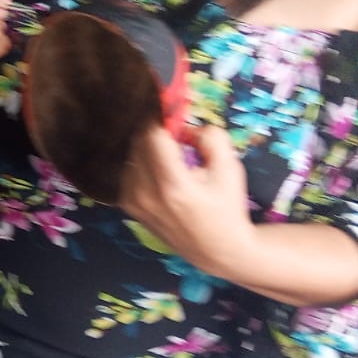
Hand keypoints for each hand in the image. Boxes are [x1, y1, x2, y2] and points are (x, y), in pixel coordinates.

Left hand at [118, 123, 255, 276]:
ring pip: (132, 155)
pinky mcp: (127, 206)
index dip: (162, 117)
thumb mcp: (230, 169)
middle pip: (140, 142)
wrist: (215, 249)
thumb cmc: (226, 207)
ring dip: (149, 146)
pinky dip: (142, 163)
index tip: (172, 109)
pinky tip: (161, 171)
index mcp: (173, 185)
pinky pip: (129, 170)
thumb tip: (188, 125)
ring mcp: (133, 201)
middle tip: (176, 131)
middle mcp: (146, 194)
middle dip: (157, 130)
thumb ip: (212, 139)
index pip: (153, 136)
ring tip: (173, 156)